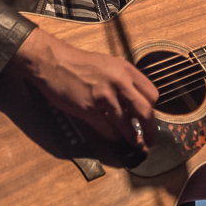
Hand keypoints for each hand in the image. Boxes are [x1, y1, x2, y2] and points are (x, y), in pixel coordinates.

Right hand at [7, 27, 158, 149]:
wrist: (53, 62)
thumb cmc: (80, 64)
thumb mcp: (109, 64)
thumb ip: (124, 81)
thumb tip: (134, 103)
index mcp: (126, 70)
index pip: (152, 95)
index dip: (152, 110)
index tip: (149, 119)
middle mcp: (119, 82)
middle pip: (146, 112)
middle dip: (150, 130)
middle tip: (150, 141)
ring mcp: (104, 96)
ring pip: (127, 125)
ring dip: (131, 137)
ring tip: (133, 143)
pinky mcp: (89, 109)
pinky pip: (107, 129)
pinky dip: (112, 136)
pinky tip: (113, 136)